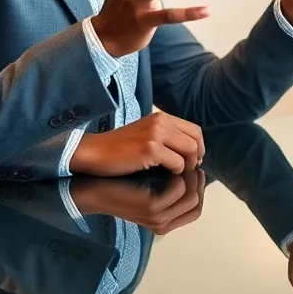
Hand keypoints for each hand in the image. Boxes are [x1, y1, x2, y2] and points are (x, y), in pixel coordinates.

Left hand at [70, 169, 205, 234]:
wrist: (93, 186)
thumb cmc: (122, 181)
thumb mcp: (150, 185)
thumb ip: (169, 183)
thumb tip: (192, 165)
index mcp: (164, 221)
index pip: (196, 209)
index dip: (199, 188)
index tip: (194, 168)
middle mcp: (163, 223)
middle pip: (196, 205)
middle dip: (198, 181)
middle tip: (191, 161)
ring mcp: (158, 217)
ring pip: (192, 197)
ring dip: (189, 176)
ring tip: (181, 160)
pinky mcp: (151, 207)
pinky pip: (179, 189)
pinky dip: (177, 175)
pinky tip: (168, 164)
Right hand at [71, 112, 205, 176]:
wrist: (94, 153)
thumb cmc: (119, 150)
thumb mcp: (145, 135)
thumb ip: (165, 137)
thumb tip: (189, 151)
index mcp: (161, 117)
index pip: (194, 130)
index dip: (198, 147)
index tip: (193, 161)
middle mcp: (161, 122)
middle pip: (195, 139)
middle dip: (196, 157)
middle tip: (189, 170)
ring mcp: (156, 134)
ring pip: (190, 150)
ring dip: (188, 165)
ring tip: (178, 174)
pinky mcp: (151, 148)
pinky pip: (177, 162)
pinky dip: (176, 171)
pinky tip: (167, 175)